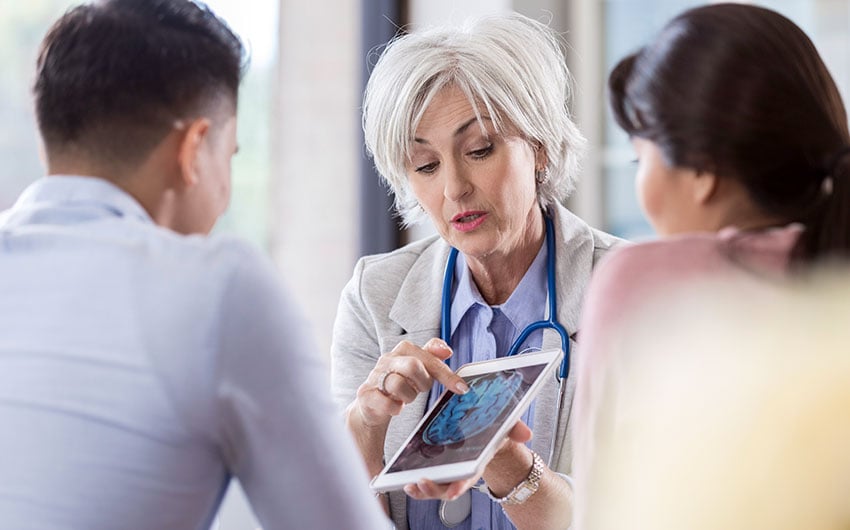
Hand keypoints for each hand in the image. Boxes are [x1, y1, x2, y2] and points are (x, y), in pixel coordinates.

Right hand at [353, 338, 469, 428]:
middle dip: (423, 382)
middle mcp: (388, 360)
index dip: (446, 372)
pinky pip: (385, 402)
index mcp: (403, 350)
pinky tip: (395, 408)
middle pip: (412, 365)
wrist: (371, 403)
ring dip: (408, 396)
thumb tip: (446, 350)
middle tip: (420, 390)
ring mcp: (375, 376)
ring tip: (404, 399)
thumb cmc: (399, 382)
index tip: (461, 388)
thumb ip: (431, 356)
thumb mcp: (418, 368)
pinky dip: (394, 408)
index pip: (428, 355)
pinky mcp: (366, 395)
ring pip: (397, 384)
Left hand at [403, 421, 532, 500]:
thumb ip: (514, 429)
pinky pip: (425, 481)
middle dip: (433, 490)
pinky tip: (404, 479)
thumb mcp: (505, 427)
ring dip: (421, 490)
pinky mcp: (436, 469)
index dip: (461, 486)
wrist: (485, 432)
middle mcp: (461, 473)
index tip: (454, 492)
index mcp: (477, 463)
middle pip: (447, 488)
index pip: (469, 478)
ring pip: (434, 488)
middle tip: (421, 483)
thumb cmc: (494, 431)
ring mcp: (448, 473)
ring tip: (409, 484)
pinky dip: (415, 484)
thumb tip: (527, 433)